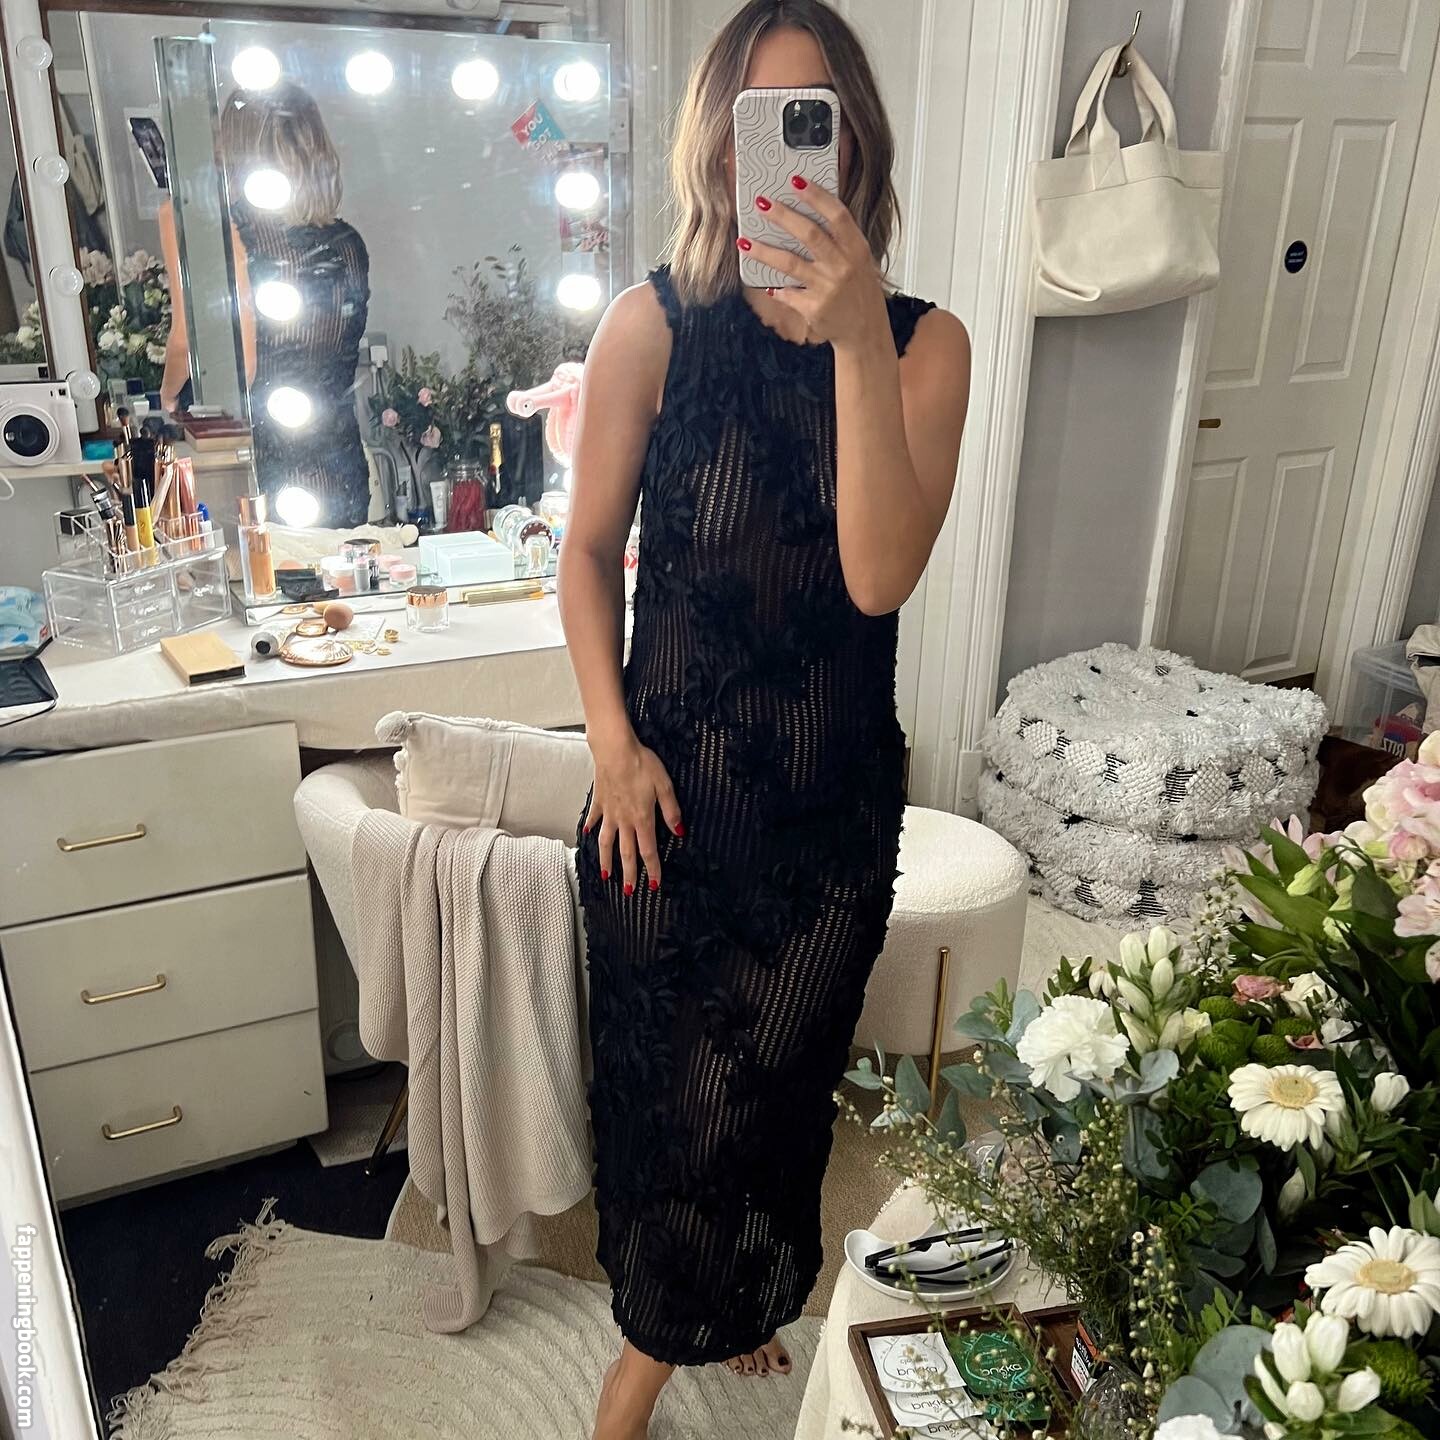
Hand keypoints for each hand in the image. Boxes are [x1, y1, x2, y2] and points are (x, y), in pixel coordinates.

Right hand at [584, 733, 683, 894]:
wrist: (615, 750)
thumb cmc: (642, 764)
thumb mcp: (664, 786)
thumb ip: (671, 810)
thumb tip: (679, 832)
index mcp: (642, 818)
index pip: (648, 851)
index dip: (652, 870)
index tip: (653, 885)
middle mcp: (624, 820)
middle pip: (626, 853)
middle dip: (628, 874)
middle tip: (628, 892)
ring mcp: (609, 812)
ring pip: (606, 842)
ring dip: (606, 860)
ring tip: (606, 876)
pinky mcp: (599, 801)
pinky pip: (594, 819)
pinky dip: (590, 828)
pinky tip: (587, 835)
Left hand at [740, 178, 888, 348]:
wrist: (864, 329)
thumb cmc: (858, 289)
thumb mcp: (859, 259)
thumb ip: (838, 238)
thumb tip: (804, 211)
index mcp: (857, 249)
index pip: (837, 216)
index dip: (816, 197)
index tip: (796, 181)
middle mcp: (843, 267)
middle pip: (809, 235)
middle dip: (783, 216)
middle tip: (762, 203)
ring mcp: (827, 288)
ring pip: (790, 264)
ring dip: (764, 251)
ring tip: (744, 242)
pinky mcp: (814, 308)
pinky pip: (787, 293)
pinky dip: (776, 288)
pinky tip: (766, 284)